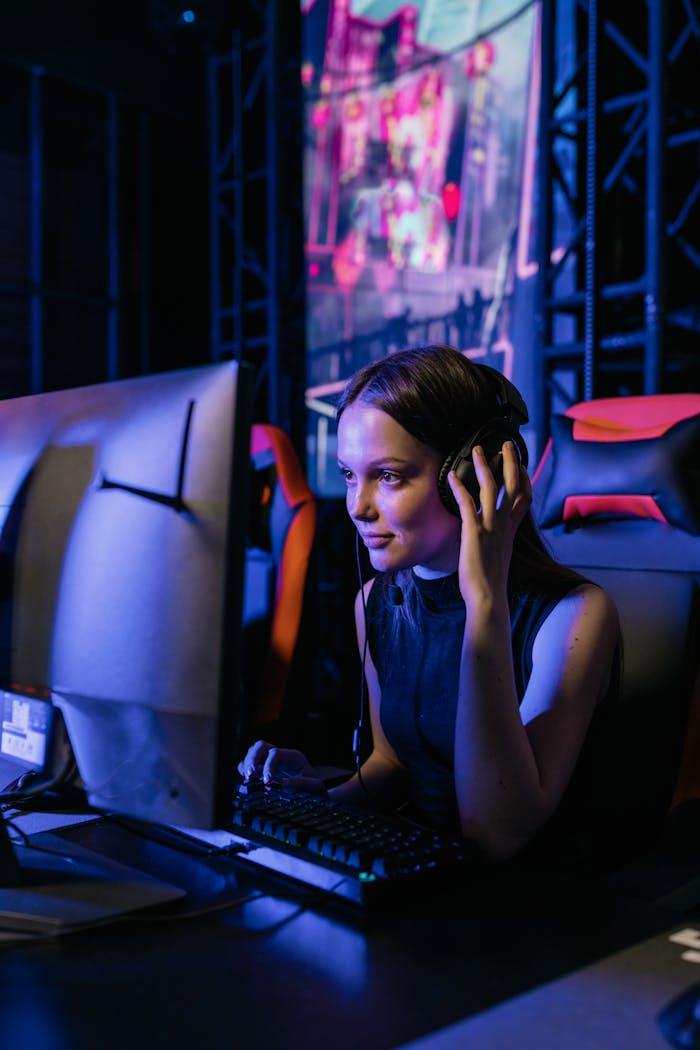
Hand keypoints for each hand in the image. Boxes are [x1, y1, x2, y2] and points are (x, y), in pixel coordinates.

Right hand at [237, 741, 326, 793]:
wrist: (318, 795)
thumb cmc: (317, 790)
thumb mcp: (315, 787)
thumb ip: (301, 784)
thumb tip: (283, 784)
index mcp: (294, 757)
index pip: (275, 753)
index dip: (268, 766)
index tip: (267, 783)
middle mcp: (281, 756)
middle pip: (261, 746)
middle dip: (252, 760)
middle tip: (250, 777)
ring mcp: (272, 762)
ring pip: (253, 752)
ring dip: (247, 764)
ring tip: (248, 779)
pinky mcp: (266, 770)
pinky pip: (250, 764)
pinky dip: (245, 769)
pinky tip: (247, 780)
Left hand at [447, 441, 531, 605]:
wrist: (489, 598)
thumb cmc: (490, 582)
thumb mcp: (498, 555)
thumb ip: (496, 540)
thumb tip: (487, 535)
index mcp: (511, 530)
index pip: (524, 498)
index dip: (524, 478)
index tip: (520, 463)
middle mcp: (504, 525)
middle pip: (513, 485)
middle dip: (511, 461)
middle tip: (507, 443)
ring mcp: (491, 527)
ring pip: (491, 488)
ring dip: (483, 466)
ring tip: (476, 450)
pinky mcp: (475, 532)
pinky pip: (467, 503)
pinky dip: (459, 487)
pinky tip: (451, 476)